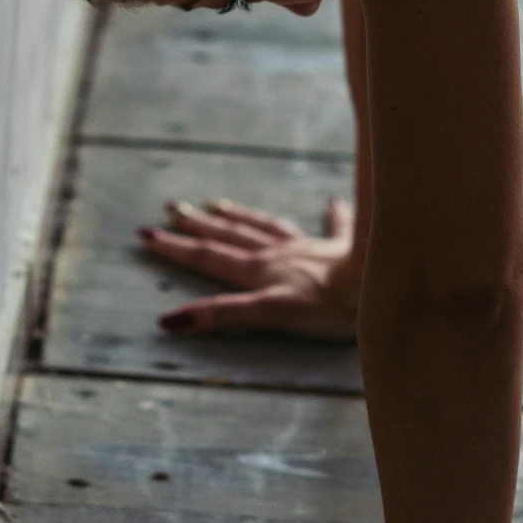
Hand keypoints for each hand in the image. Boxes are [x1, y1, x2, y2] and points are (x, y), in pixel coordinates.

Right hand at [139, 197, 359, 339]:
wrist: (374, 281)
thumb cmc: (325, 306)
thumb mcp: (268, 315)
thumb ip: (222, 315)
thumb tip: (171, 321)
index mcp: (259, 270)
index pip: (209, 257)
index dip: (176, 248)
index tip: (147, 235)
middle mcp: (278, 254)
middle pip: (230, 236)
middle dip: (198, 226)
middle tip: (171, 209)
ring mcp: (308, 248)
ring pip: (265, 227)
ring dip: (239, 217)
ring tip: (217, 204)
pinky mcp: (340, 248)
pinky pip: (334, 227)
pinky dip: (332, 215)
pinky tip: (333, 202)